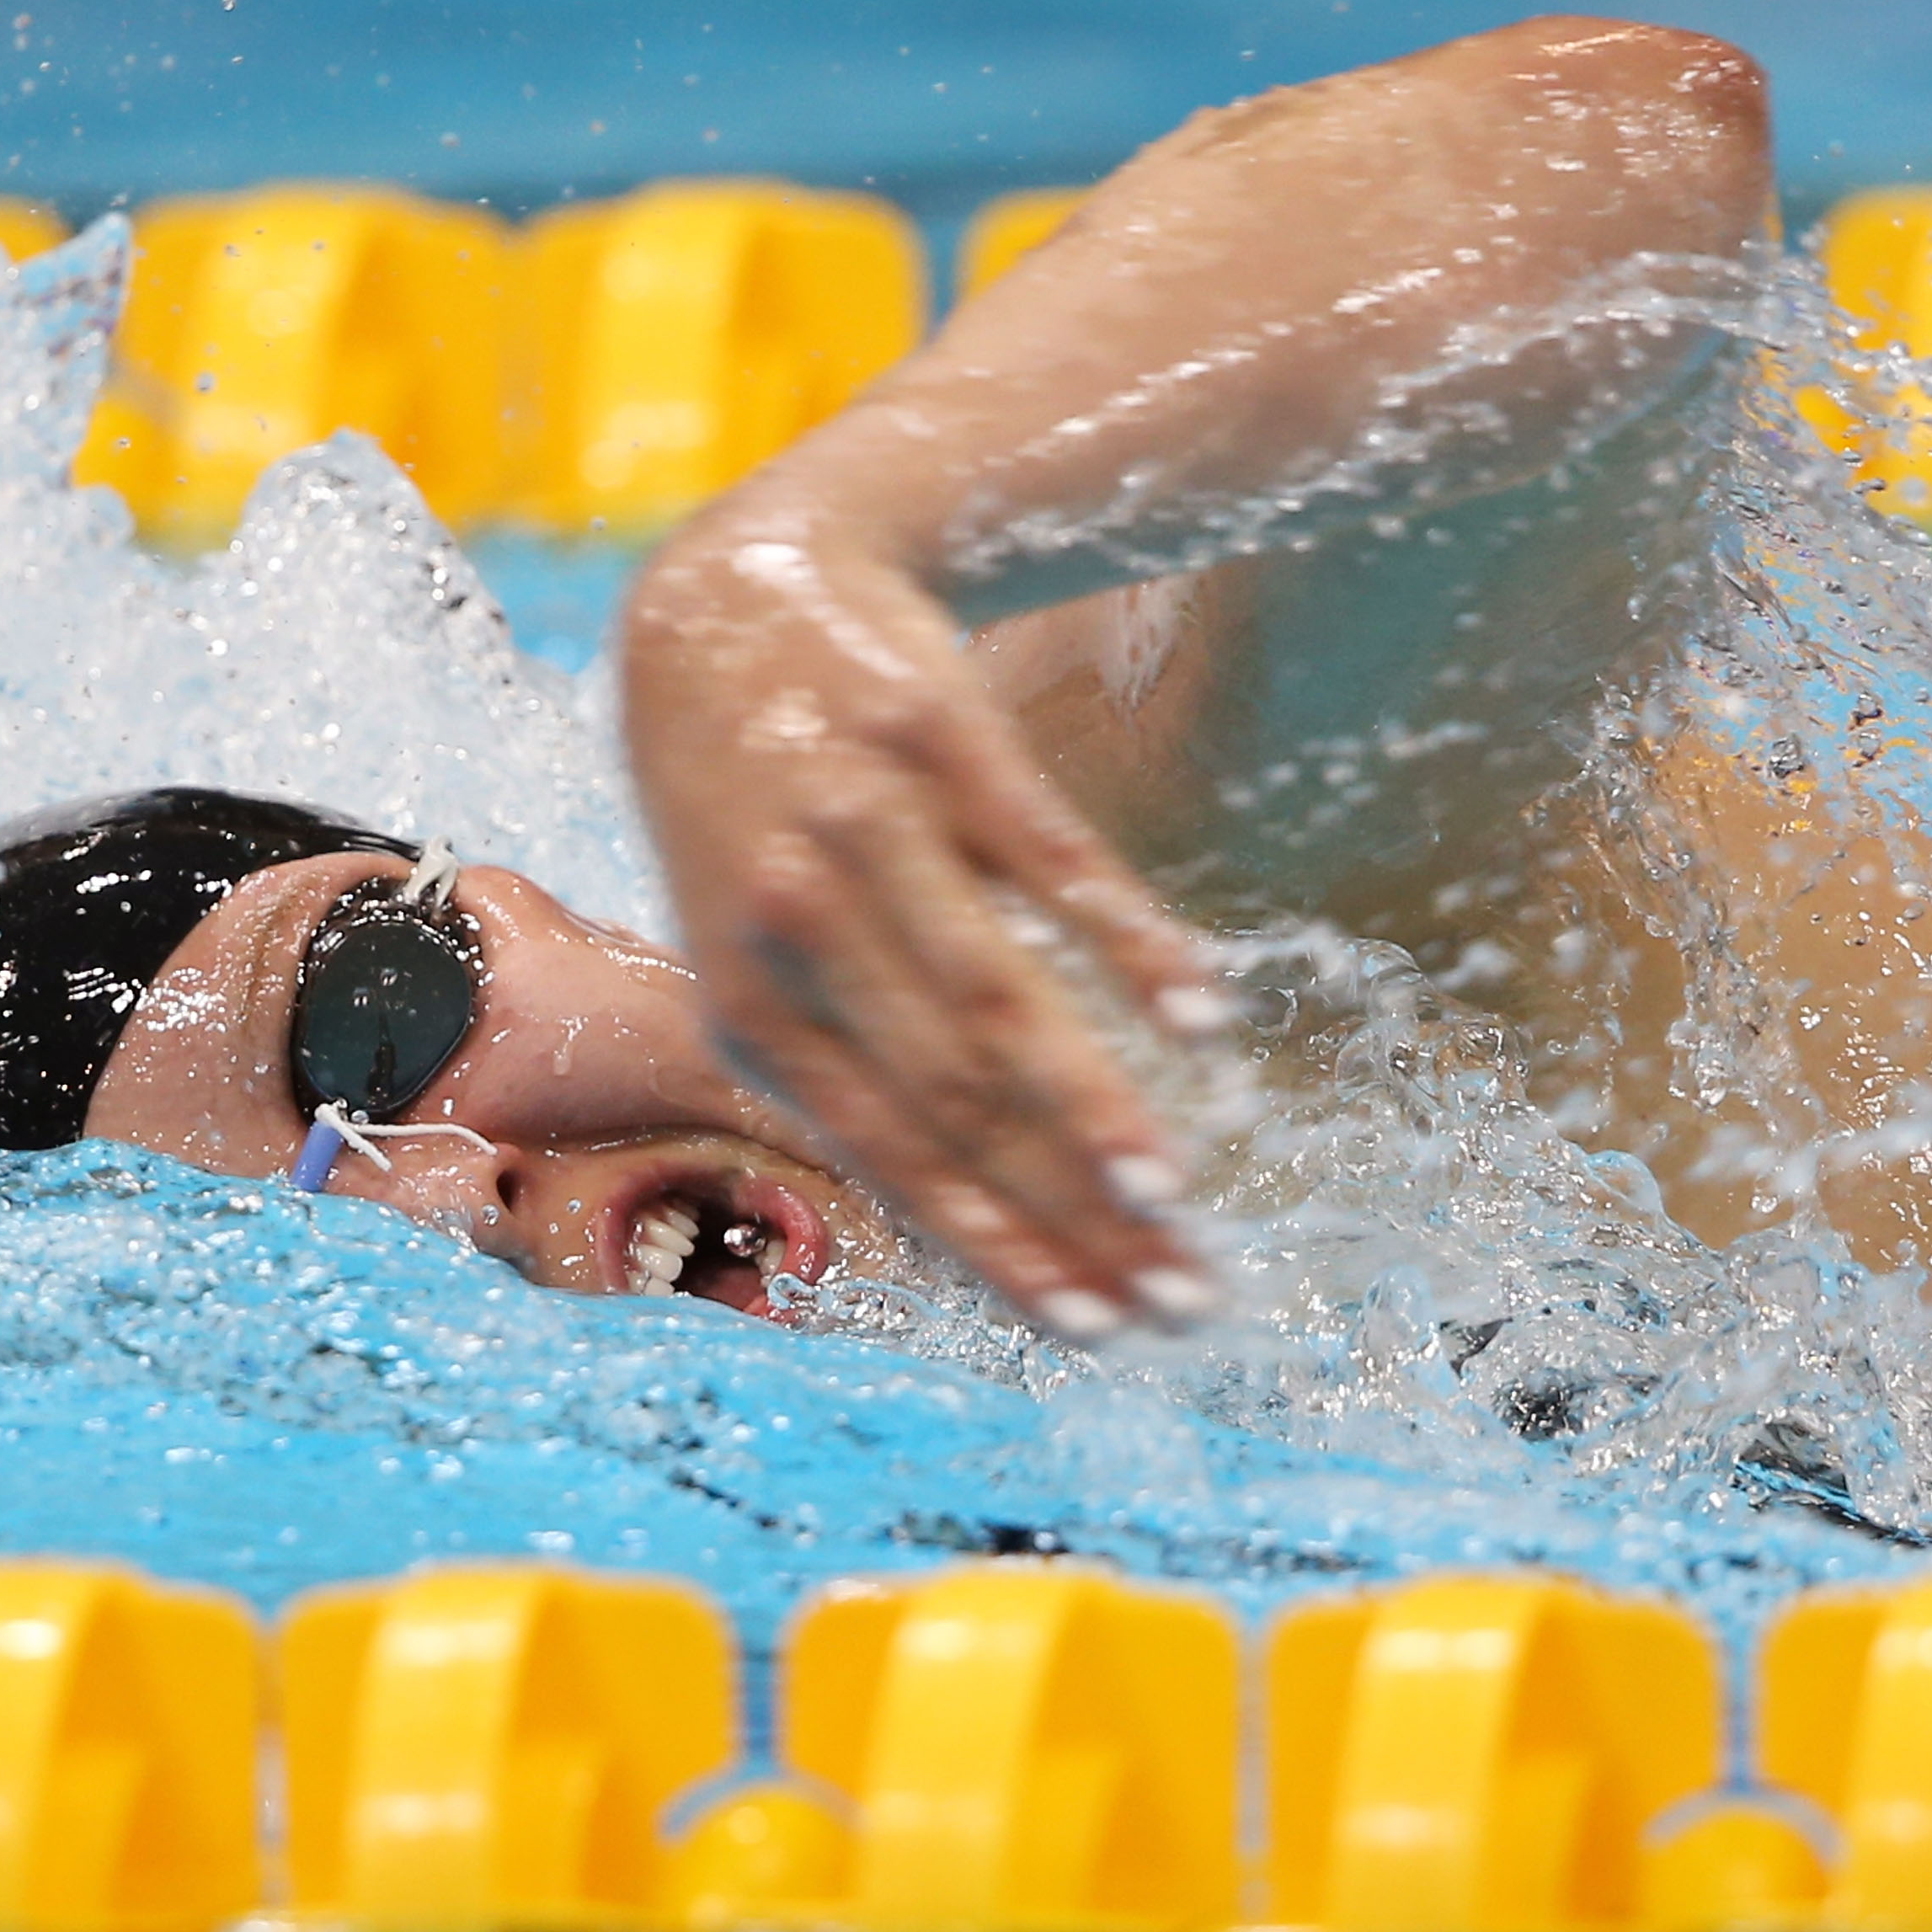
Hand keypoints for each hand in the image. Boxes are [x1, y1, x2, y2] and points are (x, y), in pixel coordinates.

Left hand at [617, 503, 1225, 1339]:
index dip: (999, 1248)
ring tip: (1178, 1194)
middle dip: (1072, 1213)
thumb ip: (824, 1059)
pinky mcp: (937, 736)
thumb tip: (949, 1214)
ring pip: (998, 992)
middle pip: (956, 1096)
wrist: (730, 599)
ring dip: (1096, 1104)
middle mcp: (794, 918)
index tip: (1096, 1332)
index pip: (893, 1152)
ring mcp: (864, 823)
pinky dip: (1127, 941)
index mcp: (746, 999)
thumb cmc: (748, 807)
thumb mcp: (740, 938)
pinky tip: (1201, 1014)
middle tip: (1180, 1297)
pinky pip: (1045, 858)